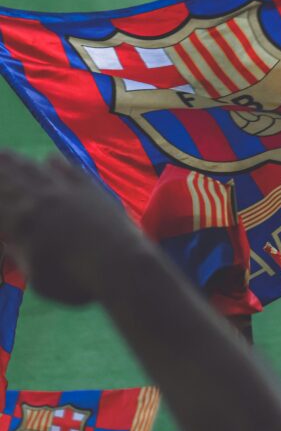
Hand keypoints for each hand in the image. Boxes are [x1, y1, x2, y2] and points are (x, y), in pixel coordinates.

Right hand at [0, 151, 148, 304]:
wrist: (119, 260)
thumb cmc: (74, 278)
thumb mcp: (37, 277)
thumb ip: (19, 256)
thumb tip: (8, 242)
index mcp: (22, 222)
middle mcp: (41, 198)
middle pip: (12, 180)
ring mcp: (66, 189)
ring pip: (36, 170)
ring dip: (18, 160)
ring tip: (5, 151)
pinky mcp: (90, 186)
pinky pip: (69, 169)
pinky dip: (56, 162)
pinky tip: (49, 157)